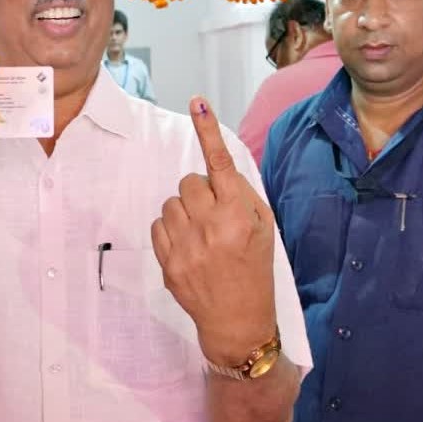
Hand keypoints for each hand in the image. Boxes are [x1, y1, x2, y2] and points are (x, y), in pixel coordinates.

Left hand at [150, 97, 276, 363]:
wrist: (237, 319)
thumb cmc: (254, 267)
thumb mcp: (263, 228)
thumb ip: (241, 195)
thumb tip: (218, 169)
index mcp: (239, 215)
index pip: (221, 164)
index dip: (208, 131)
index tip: (197, 102)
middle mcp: (211, 226)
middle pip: (189, 182)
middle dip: (200, 193)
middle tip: (214, 214)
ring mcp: (186, 244)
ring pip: (171, 201)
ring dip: (184, 211)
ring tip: (202, 234)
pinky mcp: (167, 260)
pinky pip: (159, 223)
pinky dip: (171, 229)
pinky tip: (188, 246)